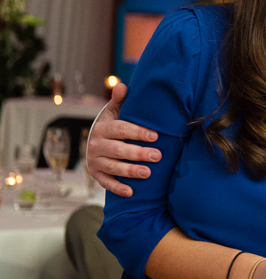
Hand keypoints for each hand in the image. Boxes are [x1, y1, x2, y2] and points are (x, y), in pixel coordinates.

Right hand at [87, 82, 160, 196]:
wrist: (95, 141)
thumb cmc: (113, 125)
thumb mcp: (115, 111)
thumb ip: (120, 100)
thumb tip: (121, 86)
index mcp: (103, 128)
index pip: (121, 130)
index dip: (137, 132)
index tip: (155, 136)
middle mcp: (96, 145)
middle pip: (118, 150)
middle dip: (138, 153)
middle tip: (158, 156)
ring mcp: (95, 161)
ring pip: (113, 167)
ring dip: (130, 171)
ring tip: (148, 173)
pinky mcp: (96, 174)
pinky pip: (106, 183)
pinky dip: (117, 188)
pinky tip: (131, 192)